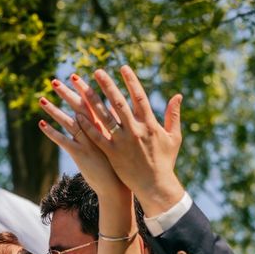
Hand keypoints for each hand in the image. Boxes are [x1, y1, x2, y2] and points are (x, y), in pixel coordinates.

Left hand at [37, 85, 126, 197]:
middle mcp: (99, 131)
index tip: (74, 76)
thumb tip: (116, 117)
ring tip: (41, 99)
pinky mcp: (81, 155)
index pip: (94, 101)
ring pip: (69, 122)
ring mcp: (89, 142)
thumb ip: (118, 128)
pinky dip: (52, 132)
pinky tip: (41, 124)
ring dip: (54, 110)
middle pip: (80, 107)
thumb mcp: (124, 143)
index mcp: (109, 125)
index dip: (83, 88)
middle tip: (54, 81)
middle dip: (67, 93)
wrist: (120, 187)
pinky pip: (63, 141)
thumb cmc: (124, 166)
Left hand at [70, 67, 184, 216]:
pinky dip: (88, 126)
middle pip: (118, 103)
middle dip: (107, 86)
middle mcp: (135, 130)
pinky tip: (77, 115)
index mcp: (150, 124)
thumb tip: (177, 96)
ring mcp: (122, 142)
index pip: (139, 97)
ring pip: (104, 117)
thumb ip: (173, 115)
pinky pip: (97, 137)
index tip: (123, 67)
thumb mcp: (173, 137)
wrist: (155, 186)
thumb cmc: (165, 162)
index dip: (131, 81)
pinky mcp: (112, 154)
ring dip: (92, 102)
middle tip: (97, 71)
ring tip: (82, 89)